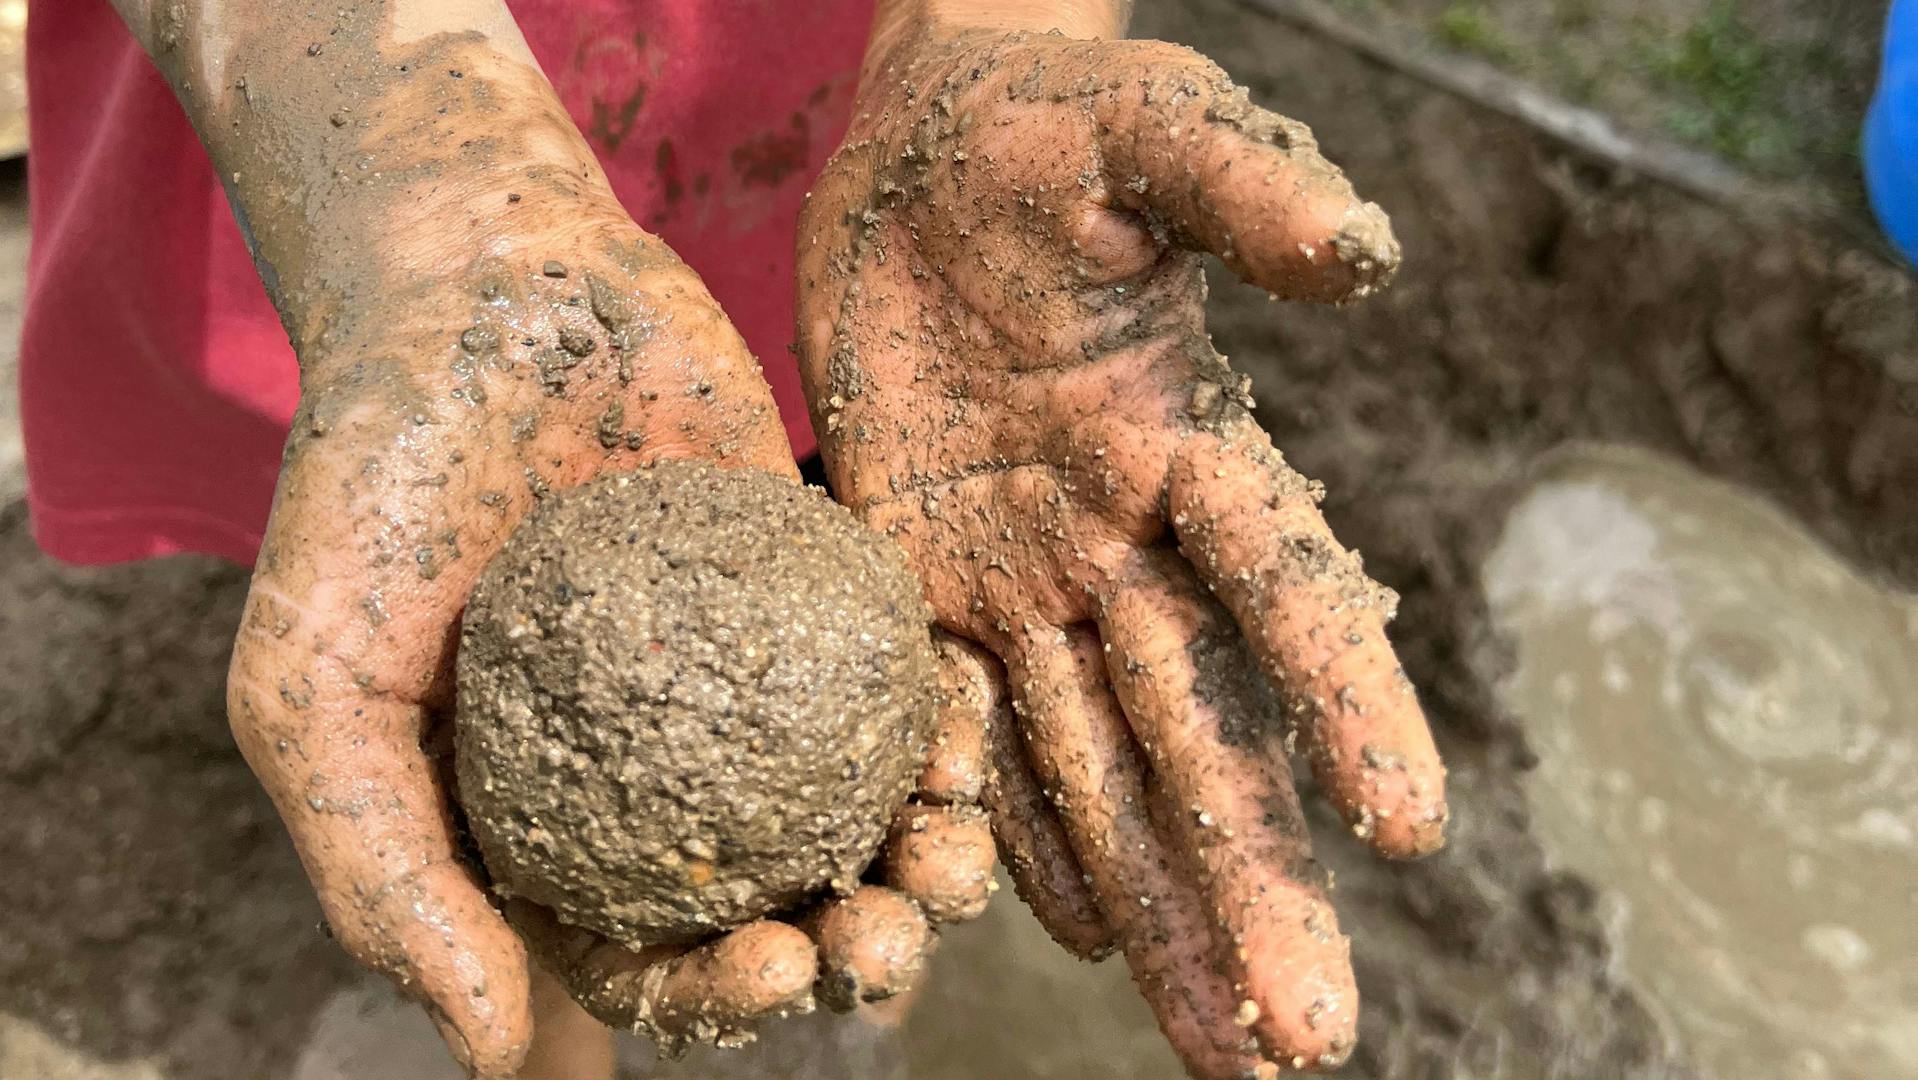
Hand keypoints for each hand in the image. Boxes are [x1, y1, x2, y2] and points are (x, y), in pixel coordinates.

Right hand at [225, 197, 990, 1073]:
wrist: (477, 293)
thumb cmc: (373, 493)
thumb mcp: (316, 692)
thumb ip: (388, 873)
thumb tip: (495, 1060)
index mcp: (546, 829)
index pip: (644, 963)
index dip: (717, 998)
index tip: (779, 967)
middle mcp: (659, 774)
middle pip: (773, 905)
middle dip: (850, 950)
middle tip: (893, 938)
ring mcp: (745, 685)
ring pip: (855, 810)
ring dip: (921, 856)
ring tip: (956, 855)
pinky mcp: (814, 592)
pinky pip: (895, 678)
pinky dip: (942, 719)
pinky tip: (970, 729)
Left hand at [797, 25, 1446, 1076]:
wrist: (920, 166)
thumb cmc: (1046, 131)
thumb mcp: (1145, 136)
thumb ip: (1242, 191)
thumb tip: (1366, 254)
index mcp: (1190, 447)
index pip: (1282, 588)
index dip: (1345, 700)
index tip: (1412, 826)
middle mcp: (1127, 543)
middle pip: (1202, 730)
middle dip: (1257, 878)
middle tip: (1310, 1039)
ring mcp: (1030, 580)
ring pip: (1103, 768)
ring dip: (1163, 906)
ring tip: (1227, 1048)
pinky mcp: (929, 587)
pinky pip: (978, 732)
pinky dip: (1023, 836)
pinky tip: (1074, 939)